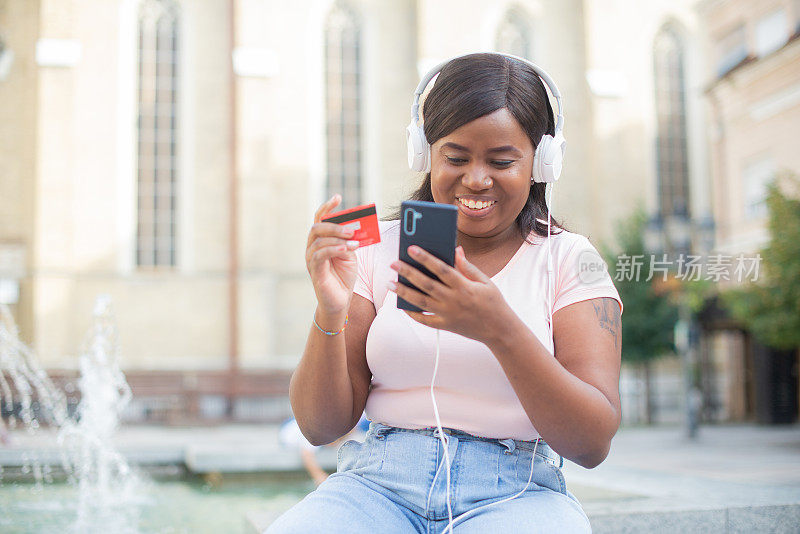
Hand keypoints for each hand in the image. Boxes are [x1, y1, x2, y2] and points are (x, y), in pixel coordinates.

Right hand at [305, 194, 359, 314]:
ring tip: (354, 243)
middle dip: (335, 226)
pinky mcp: (314, 270)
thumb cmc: (344, 276)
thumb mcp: (350, 254)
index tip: (338, 197)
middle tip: (352, 229)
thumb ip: (349, 240)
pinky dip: (334, 249)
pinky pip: (320, 255)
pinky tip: (346, 249)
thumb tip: (355, 228)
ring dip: (338, 239)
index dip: (327, 207)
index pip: (320, 219)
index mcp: (320, 240)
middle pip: (317, 228)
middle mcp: (312, 247)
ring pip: (319, 240)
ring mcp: (311, 258)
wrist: (340, 300)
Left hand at [388, 245, 512, 343]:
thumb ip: (468, 267)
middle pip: (426, 284)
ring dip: (404, 292)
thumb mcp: (485, 281)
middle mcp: (454, 300)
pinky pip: (425, 320)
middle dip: (408, 273)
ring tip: (390, 283)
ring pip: (421, 302)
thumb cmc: (493, 302)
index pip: (441, 269)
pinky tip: (402, 305)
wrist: (500, 330)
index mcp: (465, 287)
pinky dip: (413, 313)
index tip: (412, 248)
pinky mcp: (446, 326)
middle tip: (394, 263)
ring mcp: (448, 314)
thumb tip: (455, 250)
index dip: (426, 258)